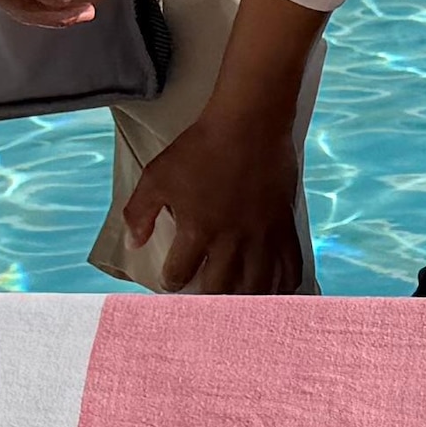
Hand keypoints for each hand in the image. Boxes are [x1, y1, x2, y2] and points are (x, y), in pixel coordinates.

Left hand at [118, 105, 310, 294]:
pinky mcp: (284, 225)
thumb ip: (140, 212)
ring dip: (246, 300)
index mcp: (197, 230)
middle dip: (207, 298)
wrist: (249, 123)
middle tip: (203, 295)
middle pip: (221, 288)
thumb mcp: (157, 175)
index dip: (171, 282)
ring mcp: (262, 235)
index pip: (179, 274)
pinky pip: (291, 266)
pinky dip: (285, 284)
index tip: (171, 280)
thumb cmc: (200, 148)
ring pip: (258, 286)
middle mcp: (231, 240)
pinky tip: (278, 290)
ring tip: (238, 303)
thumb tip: (134, 243)